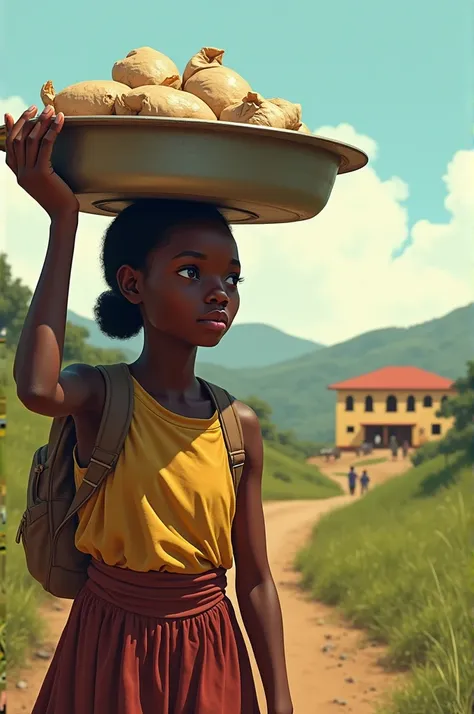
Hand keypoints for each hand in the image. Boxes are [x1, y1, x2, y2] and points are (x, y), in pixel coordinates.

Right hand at [4, 105, 78, 219]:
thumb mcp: (44, 183)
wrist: (63, 215)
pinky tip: (59, 120)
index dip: (10, 130)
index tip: (10, 115)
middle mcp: (21, 173)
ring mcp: (29, 173)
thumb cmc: (59, 199)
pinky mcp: (41, 173)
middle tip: (35, 107)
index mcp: (19, 176)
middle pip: (18, 140)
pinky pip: (45, 145)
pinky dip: (52, 130)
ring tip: (50, 109)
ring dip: (41, 121)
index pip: (10, 148)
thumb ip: (38, 169)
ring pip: (31, 140)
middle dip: (26, 120)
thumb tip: (42, 155)